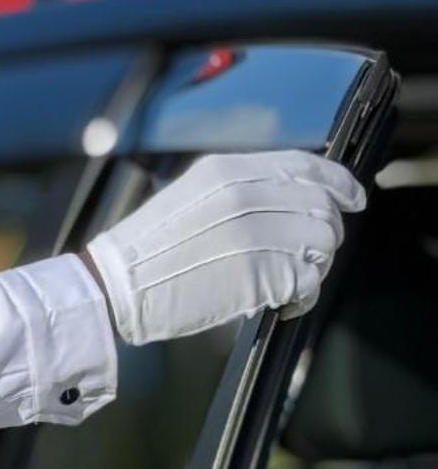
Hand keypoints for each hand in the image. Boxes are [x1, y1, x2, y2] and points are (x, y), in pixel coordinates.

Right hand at [86, 151, 364, 346]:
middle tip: (308, 255)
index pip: (305, 166)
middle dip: (325, 233)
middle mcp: (247, 195)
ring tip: (289, 282)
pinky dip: (304, 296)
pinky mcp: (261, 274)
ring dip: (314, 265)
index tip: (353, 199)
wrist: (116, 286)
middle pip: (322, 207)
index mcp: (228, 170)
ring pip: (322, 243)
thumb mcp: (190, 196)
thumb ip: (238, 190)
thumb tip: (287, 202)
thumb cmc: (145, 251)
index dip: (339, 183)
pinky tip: (283, 302)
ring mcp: (257, 234)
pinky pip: (309, 281)